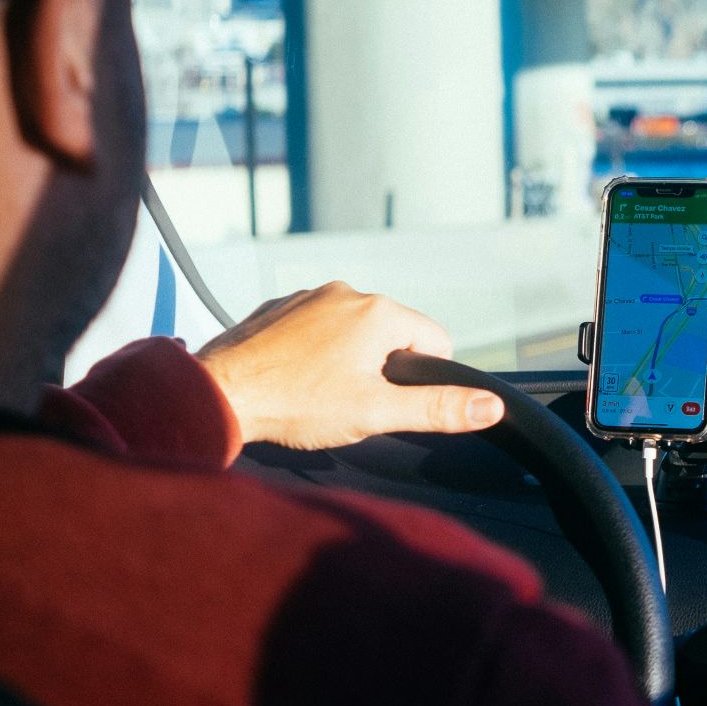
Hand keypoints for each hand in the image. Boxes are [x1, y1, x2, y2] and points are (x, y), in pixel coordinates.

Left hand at [195, 281, 504, 449]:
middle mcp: (347, 292)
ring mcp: (308, 296)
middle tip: (347, 402)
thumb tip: (491, 406)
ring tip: (315, 393)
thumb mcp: (377, 413)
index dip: (420, 380)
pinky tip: (292, 378)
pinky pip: (313, 327)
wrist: (216, 394)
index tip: (385, 401)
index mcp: (380, 312)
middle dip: (380, 369)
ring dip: (345, 358)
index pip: (435, 342)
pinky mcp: (277, 307)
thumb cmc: (295, 405)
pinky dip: (311, 351)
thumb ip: (438, 408)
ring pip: (351, 330)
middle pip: (393, 334)